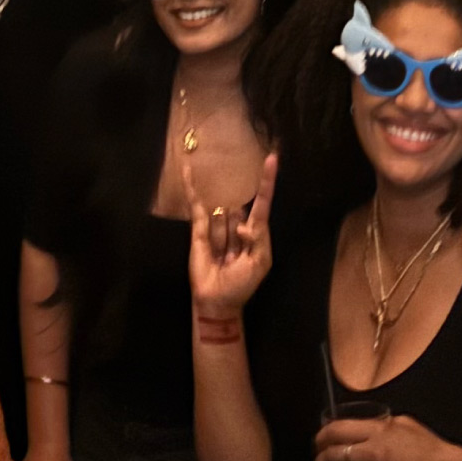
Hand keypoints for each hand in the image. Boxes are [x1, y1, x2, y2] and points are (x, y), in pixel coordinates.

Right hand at [186, 151, 277, 318]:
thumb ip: (259, 239)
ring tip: (223, 251)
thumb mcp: (260, 263)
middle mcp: (236, 226)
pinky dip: (192, 190)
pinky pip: (197, 208)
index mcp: (255, 233)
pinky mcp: (198, 230)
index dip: (267, 182)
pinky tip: (189, 172)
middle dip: (238, 210)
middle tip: (237, 225)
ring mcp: (217, 226)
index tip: (272, 158)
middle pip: (240, 208)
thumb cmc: (242, 284)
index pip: (262, 203)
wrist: (217, 302)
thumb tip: (244, 224)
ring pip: (221, 212)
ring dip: (222, 224)